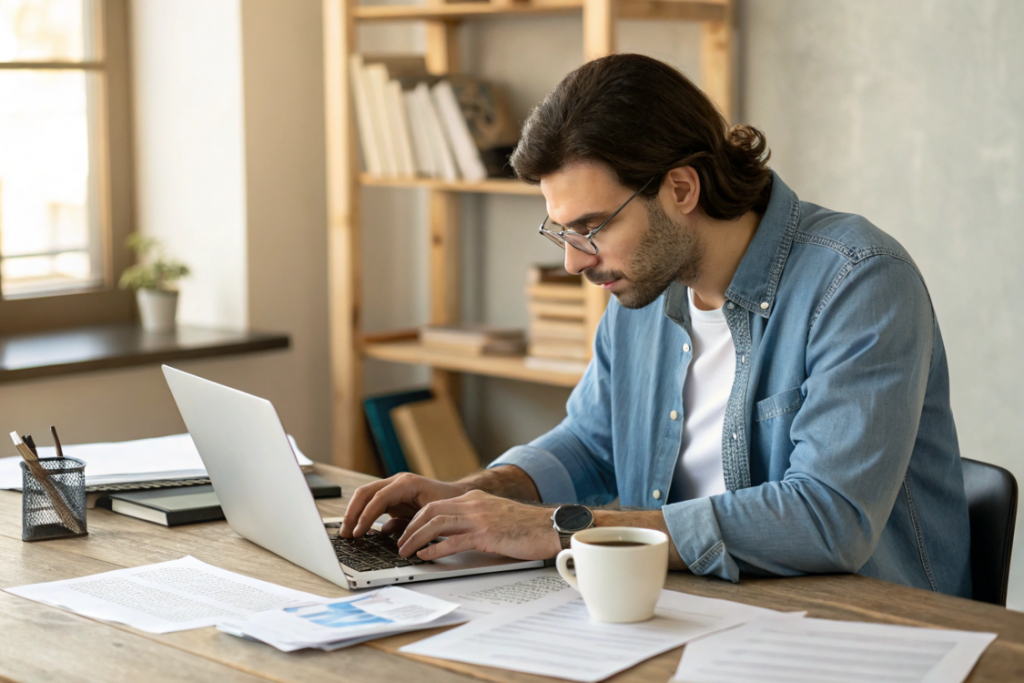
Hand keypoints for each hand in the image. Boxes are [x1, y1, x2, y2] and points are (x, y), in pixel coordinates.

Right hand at [340, 472, 467, 537]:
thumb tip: (387, 535)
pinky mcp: (392, 496)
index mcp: (406, 483)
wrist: (457, 496)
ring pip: (365, 496)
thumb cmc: (448, 504)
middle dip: (352, 513)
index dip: (366, 516)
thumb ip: (411, 524)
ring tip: (347, 533)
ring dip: (354, 514)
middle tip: (345, 533)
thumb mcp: (431, 515)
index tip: (358, 532)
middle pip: (365, 493)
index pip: (379, 497)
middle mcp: (397, 482)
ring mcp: (393, 487)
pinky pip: (372, 503)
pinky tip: (358, 530)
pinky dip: (363, 515)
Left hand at [396, 490, 561, 560]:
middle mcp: (474, 504)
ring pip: (436, 523)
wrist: (550, 527)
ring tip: (406, 551)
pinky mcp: (487, 534)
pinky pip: (453, 541)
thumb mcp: (495, 517)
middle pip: (430, 510)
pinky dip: (435, 549)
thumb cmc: (526, 528)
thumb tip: (452, 536)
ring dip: (416, 538)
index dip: (416, 519)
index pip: (435, 505)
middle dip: (410, 527)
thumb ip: (474, 521)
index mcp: (474, 499)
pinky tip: (425, 556)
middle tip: (399, 543)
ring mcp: (480, 518)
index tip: (406, 531)